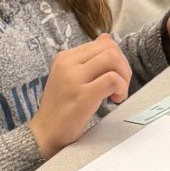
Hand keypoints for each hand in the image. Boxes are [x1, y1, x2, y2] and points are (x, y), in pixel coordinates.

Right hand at [29, 36, 130, 157]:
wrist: (45, 133)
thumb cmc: (61, 108)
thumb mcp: (71, 77)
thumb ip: (89, 59)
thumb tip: (107, 38)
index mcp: (65, 57)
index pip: (102, 43)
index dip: (117, 59)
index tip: (114, 77)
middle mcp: (68, 63)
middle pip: (110, 48)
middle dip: (124, 66)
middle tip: (120, 86)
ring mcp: (74, 78)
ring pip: (112, 59)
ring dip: (124, 76)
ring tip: (118, 93)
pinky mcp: (83, 96)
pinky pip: (112, 79)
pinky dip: (121, 88)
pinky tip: (115, 100)